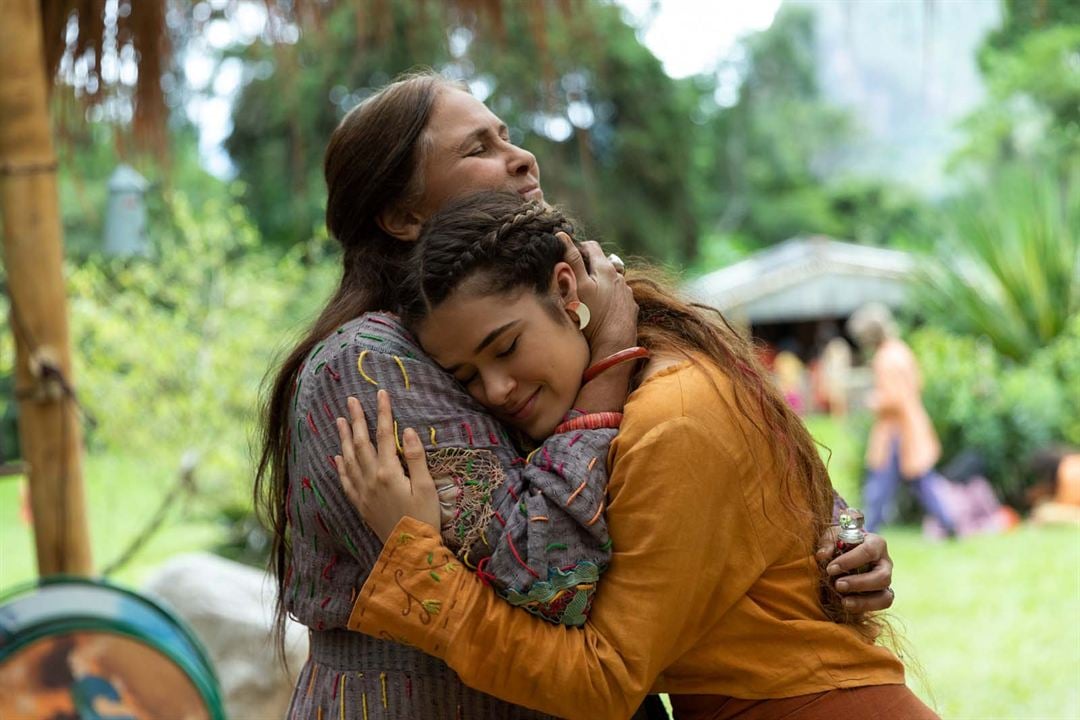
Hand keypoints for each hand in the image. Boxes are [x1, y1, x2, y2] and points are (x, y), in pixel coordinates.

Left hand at [334, 391, 440, 542]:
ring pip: (349, 459)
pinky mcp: (360, 504)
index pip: (385, 435)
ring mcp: (363, 492)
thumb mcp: (427, 486)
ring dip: (344, 438)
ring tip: (340, 420)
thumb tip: (408, 430)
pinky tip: (337, 456)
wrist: (410, 550)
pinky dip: (340, 466)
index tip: (381, 393)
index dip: (382, 412)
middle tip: (350, 400)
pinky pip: (345, 481)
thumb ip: (416, 457)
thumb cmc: (424, 518)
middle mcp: (371, 479)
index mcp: (389, 472)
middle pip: (361, 443)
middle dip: (356, 419)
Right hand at [557, 232, 636, 353]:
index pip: (591, 246)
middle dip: (588, 265)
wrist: (615, 345)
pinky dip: (609, 296)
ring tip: (587, 295)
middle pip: (602, 262)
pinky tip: (601, 308)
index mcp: (605, 268)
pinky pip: (618, 295)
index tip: (567, 256)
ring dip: (600, 281)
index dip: (577, 247)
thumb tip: (563, 236)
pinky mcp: (630, 306)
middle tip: (573, 276)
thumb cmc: (593, 316)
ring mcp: (627, 292)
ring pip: (611, 279)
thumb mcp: (578, 286)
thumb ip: (572, 261)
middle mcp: (619, 277)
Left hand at [815, 528, 894, 612]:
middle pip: (882, 576)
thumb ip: (827, 543)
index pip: (869, 551)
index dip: (850, 561)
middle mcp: (885, 563)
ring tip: (844, 602)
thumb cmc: (839, 543)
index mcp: (876, 543)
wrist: (843, 555)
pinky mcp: (882, 595)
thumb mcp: (832, 537)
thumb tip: (822, 555)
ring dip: (864, 601)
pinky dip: (865, 607)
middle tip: (838, 585)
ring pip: (885, 596)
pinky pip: (881, 605)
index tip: (831, 569)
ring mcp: (885, 581)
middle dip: (859, 583)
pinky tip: (847, 605)